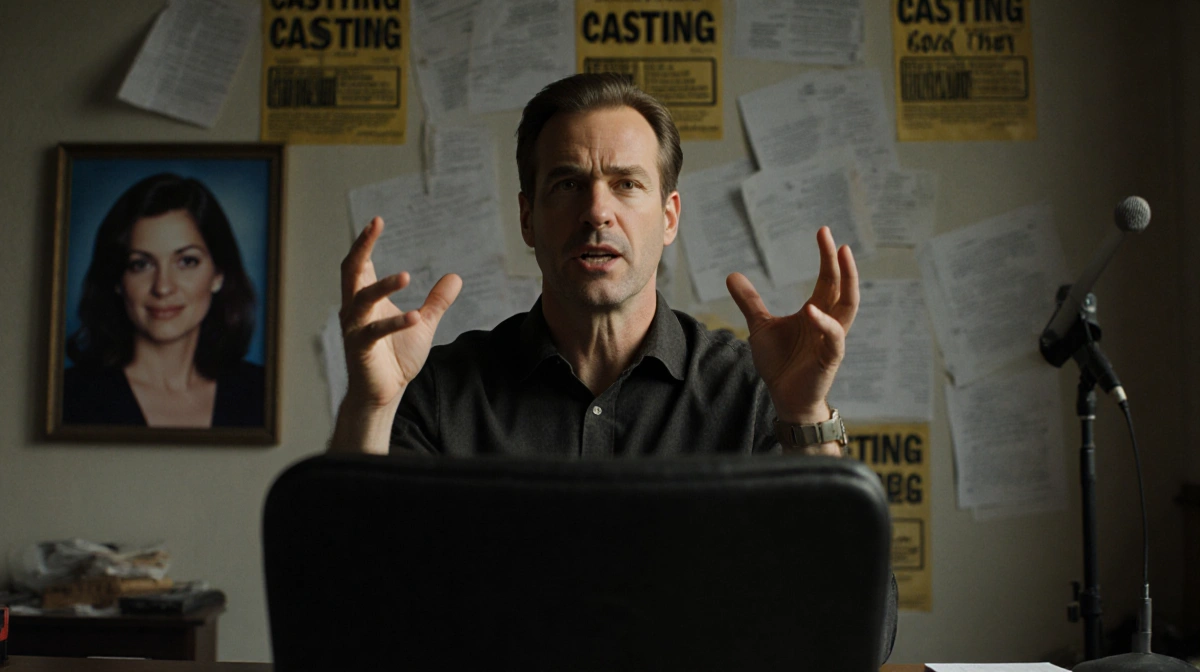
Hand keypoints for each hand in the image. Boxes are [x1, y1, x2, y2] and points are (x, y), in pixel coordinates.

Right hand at [339, 217, 461, 410]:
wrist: (383, 393)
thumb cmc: (396, 358)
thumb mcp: (424, 323)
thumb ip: (437, 301)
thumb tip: (456, 277)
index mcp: (365, 300)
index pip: (360, 265)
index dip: (365, 242)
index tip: (377, 220)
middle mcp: (355, 310)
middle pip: (351, 271)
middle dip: (361, 247)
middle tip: (374, 226)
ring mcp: (355, 329)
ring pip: (362, 299)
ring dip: (383, 286)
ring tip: (407, 276)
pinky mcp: (360, 349)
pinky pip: (375, 332)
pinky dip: (395, 323)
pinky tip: (415, 317)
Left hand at [727, 226, 857, 423]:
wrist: (785, 398)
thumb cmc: (780, 363)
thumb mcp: (760, 326)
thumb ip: (750, 301)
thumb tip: (732, 274)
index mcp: (816, 312)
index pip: (828, 278)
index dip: (827, 256)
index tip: (823, 232)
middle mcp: (828, 322)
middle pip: (842, 287)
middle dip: (841, 263)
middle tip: (835, 239)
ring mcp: (832, 340)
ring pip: (848, 309)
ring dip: (847, 284)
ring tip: (840, 259)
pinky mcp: (829, 360)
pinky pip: (834, 339)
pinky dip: (825, 324)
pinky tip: (812, 310)